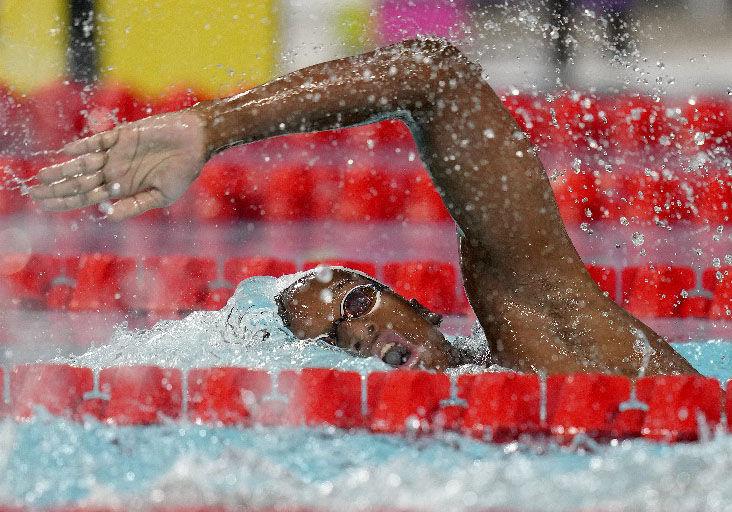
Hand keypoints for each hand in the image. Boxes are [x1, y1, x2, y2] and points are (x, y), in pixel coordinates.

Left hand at [29, 110, 207, 220]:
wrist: (195, 142)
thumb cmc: (183, 171)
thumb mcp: (161, 196)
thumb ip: (135, 205)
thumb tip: (106, 214)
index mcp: (122, 188)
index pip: (87, 197)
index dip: (66, 202)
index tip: (45, 207)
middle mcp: (115, 171)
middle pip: (79, 182)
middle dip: (57, 188)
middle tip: (33, 192)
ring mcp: (117, 153)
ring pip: (84, 163)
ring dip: (64, 170)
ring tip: (42, 176)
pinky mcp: (122, 136)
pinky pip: (99, 141)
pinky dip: (84, 146)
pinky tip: (67, 152)